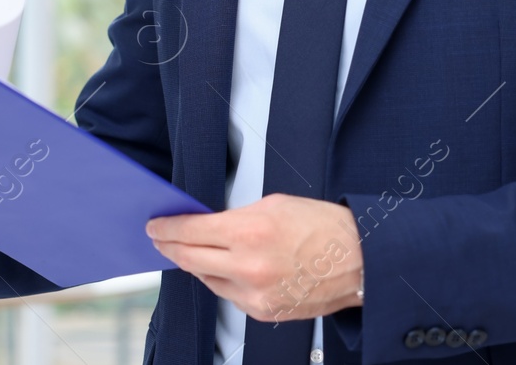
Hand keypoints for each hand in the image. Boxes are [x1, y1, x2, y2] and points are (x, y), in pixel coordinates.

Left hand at [146, 194, 362, 322]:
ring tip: (194, 250)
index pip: (190, 232)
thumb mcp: (274, 205)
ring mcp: (254, 294)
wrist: (358, 260)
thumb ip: (236, 216)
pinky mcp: (262, 311)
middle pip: (190, 258)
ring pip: (207, 279)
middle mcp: (248, 267)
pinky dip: (223, 280)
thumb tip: (209, 224)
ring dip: (197, 263)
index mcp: (249, 232)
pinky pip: (229, 294)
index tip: (157, 226)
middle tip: (162, 238)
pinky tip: (226, 268)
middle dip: (171, 246)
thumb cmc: (324, 228)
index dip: (167, 228)